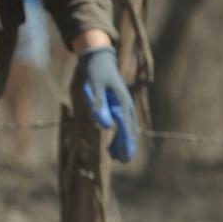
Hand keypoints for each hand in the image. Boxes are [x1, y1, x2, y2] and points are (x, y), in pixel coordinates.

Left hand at [76, 46, 136, 162]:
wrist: (99, 60)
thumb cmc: (96, 73)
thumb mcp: (94, 88)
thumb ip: (98, 106)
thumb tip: (105, 126)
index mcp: (122, 103)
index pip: (126, 127)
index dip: (126, 143)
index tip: (125, 157)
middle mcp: (125, 105)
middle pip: (128, 130)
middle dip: (126, 146)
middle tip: (124, 161)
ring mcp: (122, 106)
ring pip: (125, 129)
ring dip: (121, 143)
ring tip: (117, 158)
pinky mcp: (117, 106)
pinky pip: (120, 125)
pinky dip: (117, 136)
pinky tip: (111, 148)